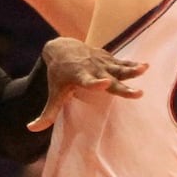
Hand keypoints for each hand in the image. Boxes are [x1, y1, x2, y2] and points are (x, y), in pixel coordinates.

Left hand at [28, 36, 145, 131]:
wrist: (61, 48)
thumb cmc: (58, 75)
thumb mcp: (54, 93)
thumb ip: (47, 113)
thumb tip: (31, 129)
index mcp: (79, 78)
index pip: (88, 82)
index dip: (96, 83)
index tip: (105, 83)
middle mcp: (92, 69)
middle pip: (109, 78)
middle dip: (121, 84)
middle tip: (137, 92)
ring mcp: (100, 62)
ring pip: (118, 67)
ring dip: (132, 69)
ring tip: (145, 68)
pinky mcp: (106, 58)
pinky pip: (121, 62)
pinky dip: (131, 64)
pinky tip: (145, 65)